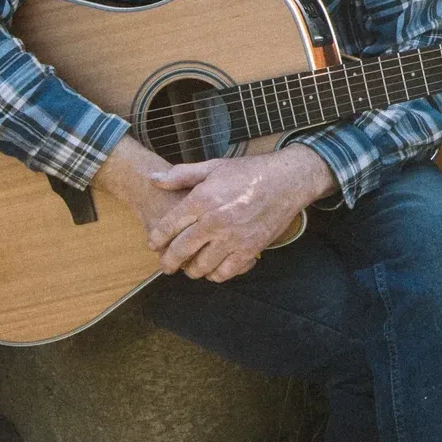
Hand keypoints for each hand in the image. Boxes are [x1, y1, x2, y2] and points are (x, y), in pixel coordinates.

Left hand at [144, 146, 335, 282]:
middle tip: (166, 265)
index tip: (153, 245)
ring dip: (191, 270)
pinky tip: (213, 269)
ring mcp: (233, 238)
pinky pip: (225, 272)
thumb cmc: (250, 172)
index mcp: (202, 199)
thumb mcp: (213, 167)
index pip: (167, 227)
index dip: (156, 240)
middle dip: (168, 261)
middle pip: (180, 251)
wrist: (288, 181)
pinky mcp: (250, 249)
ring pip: (201, 267)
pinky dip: (215, 274)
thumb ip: (181, 175)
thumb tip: (153, 178)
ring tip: (190, 268)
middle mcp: (214, 222)